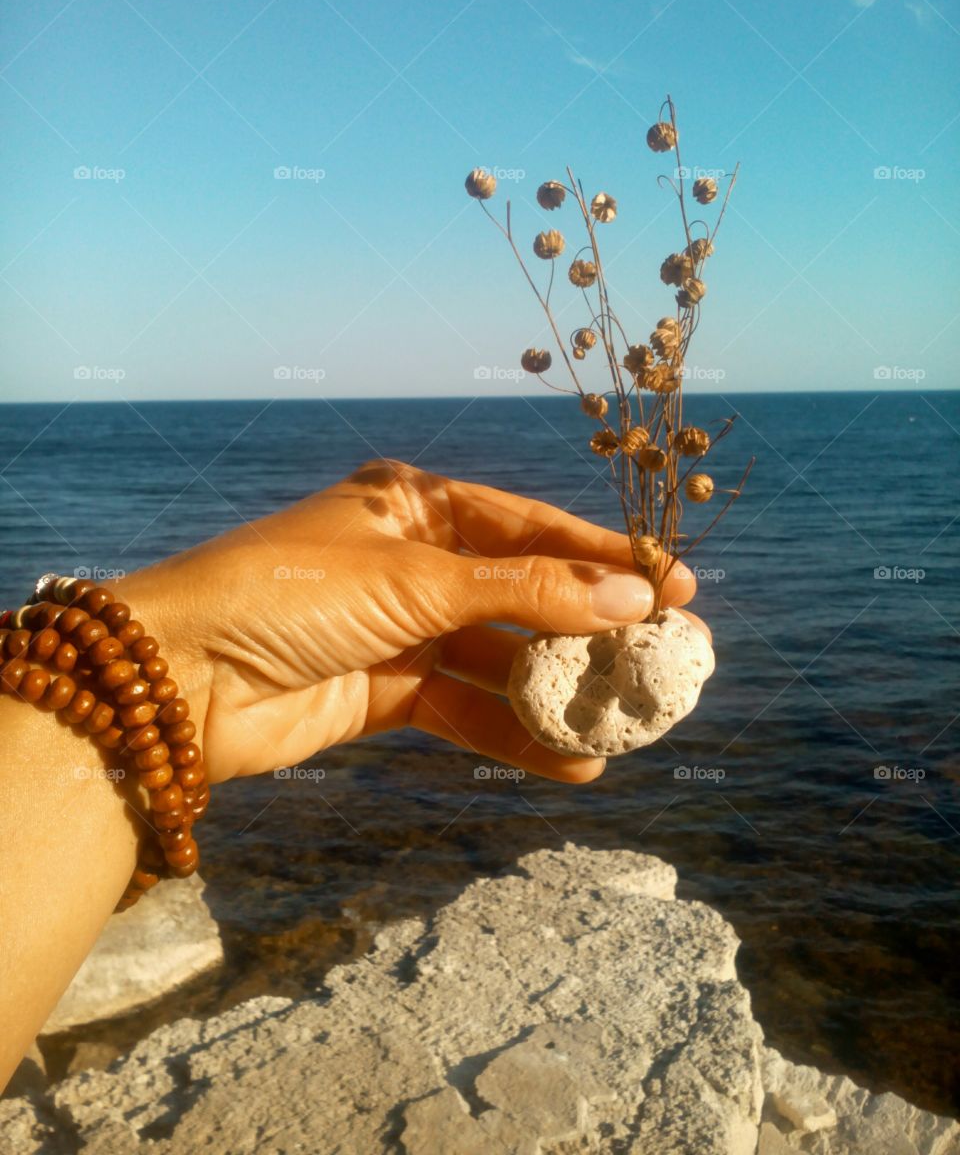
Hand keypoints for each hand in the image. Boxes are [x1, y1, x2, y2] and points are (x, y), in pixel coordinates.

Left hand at [123, 460, 703, 786]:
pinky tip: (571, 761)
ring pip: (499, 660)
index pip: (529, 526)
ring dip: (558, 691)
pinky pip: (466, 712)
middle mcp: (412, 560)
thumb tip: (631, 601)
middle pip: (521, 594)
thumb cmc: (291, 592)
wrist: (180, 678)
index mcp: (414, 503)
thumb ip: (525, 593)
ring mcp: (399, 629)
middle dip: (591, 628)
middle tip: (665, 658)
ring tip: (630, 719)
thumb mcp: (416, 580)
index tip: (674, 585)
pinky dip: (514, 737)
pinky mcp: (385, 692)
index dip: (603, 558)